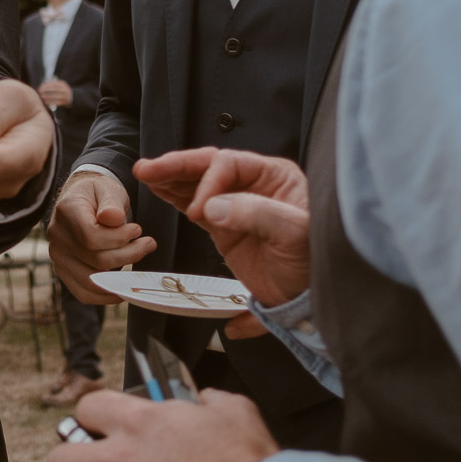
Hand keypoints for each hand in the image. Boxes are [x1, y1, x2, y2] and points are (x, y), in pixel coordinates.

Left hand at [37, 78, 72, 108]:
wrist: (73, 98)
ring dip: (47, 97)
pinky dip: (51, 102)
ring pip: (55, 96)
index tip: (40, 88)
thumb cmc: (62, 91)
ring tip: (41, 97)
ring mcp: (66, 96)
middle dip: (46, 91)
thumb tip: (42, 86)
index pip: (53, 83)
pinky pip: (57, 102)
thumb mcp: (59, 86)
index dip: (46, 86)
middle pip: (54, 89)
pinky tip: (45, 102)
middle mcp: (65, 89)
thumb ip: (52, 85)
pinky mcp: (66, 102)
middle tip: (39, 92)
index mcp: (63, 84)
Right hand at [48, 169, 151, 301]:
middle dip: (129, 254)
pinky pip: (83, 293)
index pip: (91, 237)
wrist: (82, 200)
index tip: (138, 230)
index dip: (119, 238)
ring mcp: (58, 257)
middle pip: (96, 260)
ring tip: (138, 261)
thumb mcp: (108, 189)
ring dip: (122, 276)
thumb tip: (113, 219)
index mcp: (66, 212)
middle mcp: (57, 237)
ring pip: (91, 281)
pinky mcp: (64, 271)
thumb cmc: (98, 194)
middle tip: (147, 244)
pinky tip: (123, 286)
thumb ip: (111, 203)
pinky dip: (106, 296)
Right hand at [136, 148, 310, 307]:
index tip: (200, 212)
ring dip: (171, 177)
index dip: (209, 183)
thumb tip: (213, 207)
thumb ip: (256, 214)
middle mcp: (255, 184)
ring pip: (198, 183)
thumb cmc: (314, 261)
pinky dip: (175, 196)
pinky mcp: (225, 226)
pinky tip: (158, 189)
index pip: (231, 164)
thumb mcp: (294, 234)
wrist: (310, 297)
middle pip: (209, 166)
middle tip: (149, 169)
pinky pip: (195, 204)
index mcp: (275, 176)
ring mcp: (237, 205)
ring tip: (146, 173)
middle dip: (177, 166)